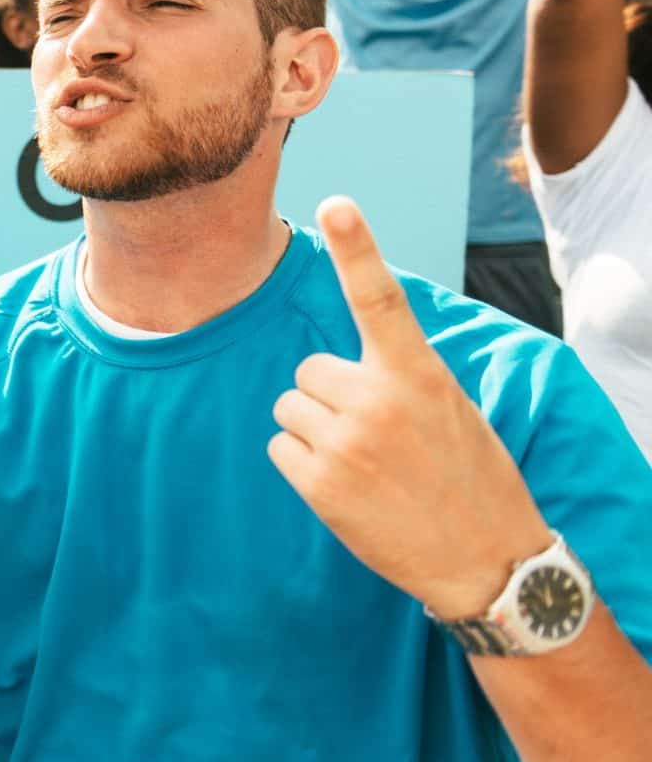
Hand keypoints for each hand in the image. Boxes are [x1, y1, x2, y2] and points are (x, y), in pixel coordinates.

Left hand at [268, 199, 553, 618]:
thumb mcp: (450, 407)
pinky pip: (279, 447)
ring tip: (363, 461)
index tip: (336, 202)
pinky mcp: (319, 484)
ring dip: (313, 429)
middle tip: (373, 432)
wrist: (483, 559)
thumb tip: (340, 361)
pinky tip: (344, 485)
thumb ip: (398, 374)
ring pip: (288, 406)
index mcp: (419, 373)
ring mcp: (345, 443)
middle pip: (308, 368)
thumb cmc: (468, 475)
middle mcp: (378, 401)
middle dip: (328, 395)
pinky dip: (301, 464)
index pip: (381, 297)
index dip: (358, 247)